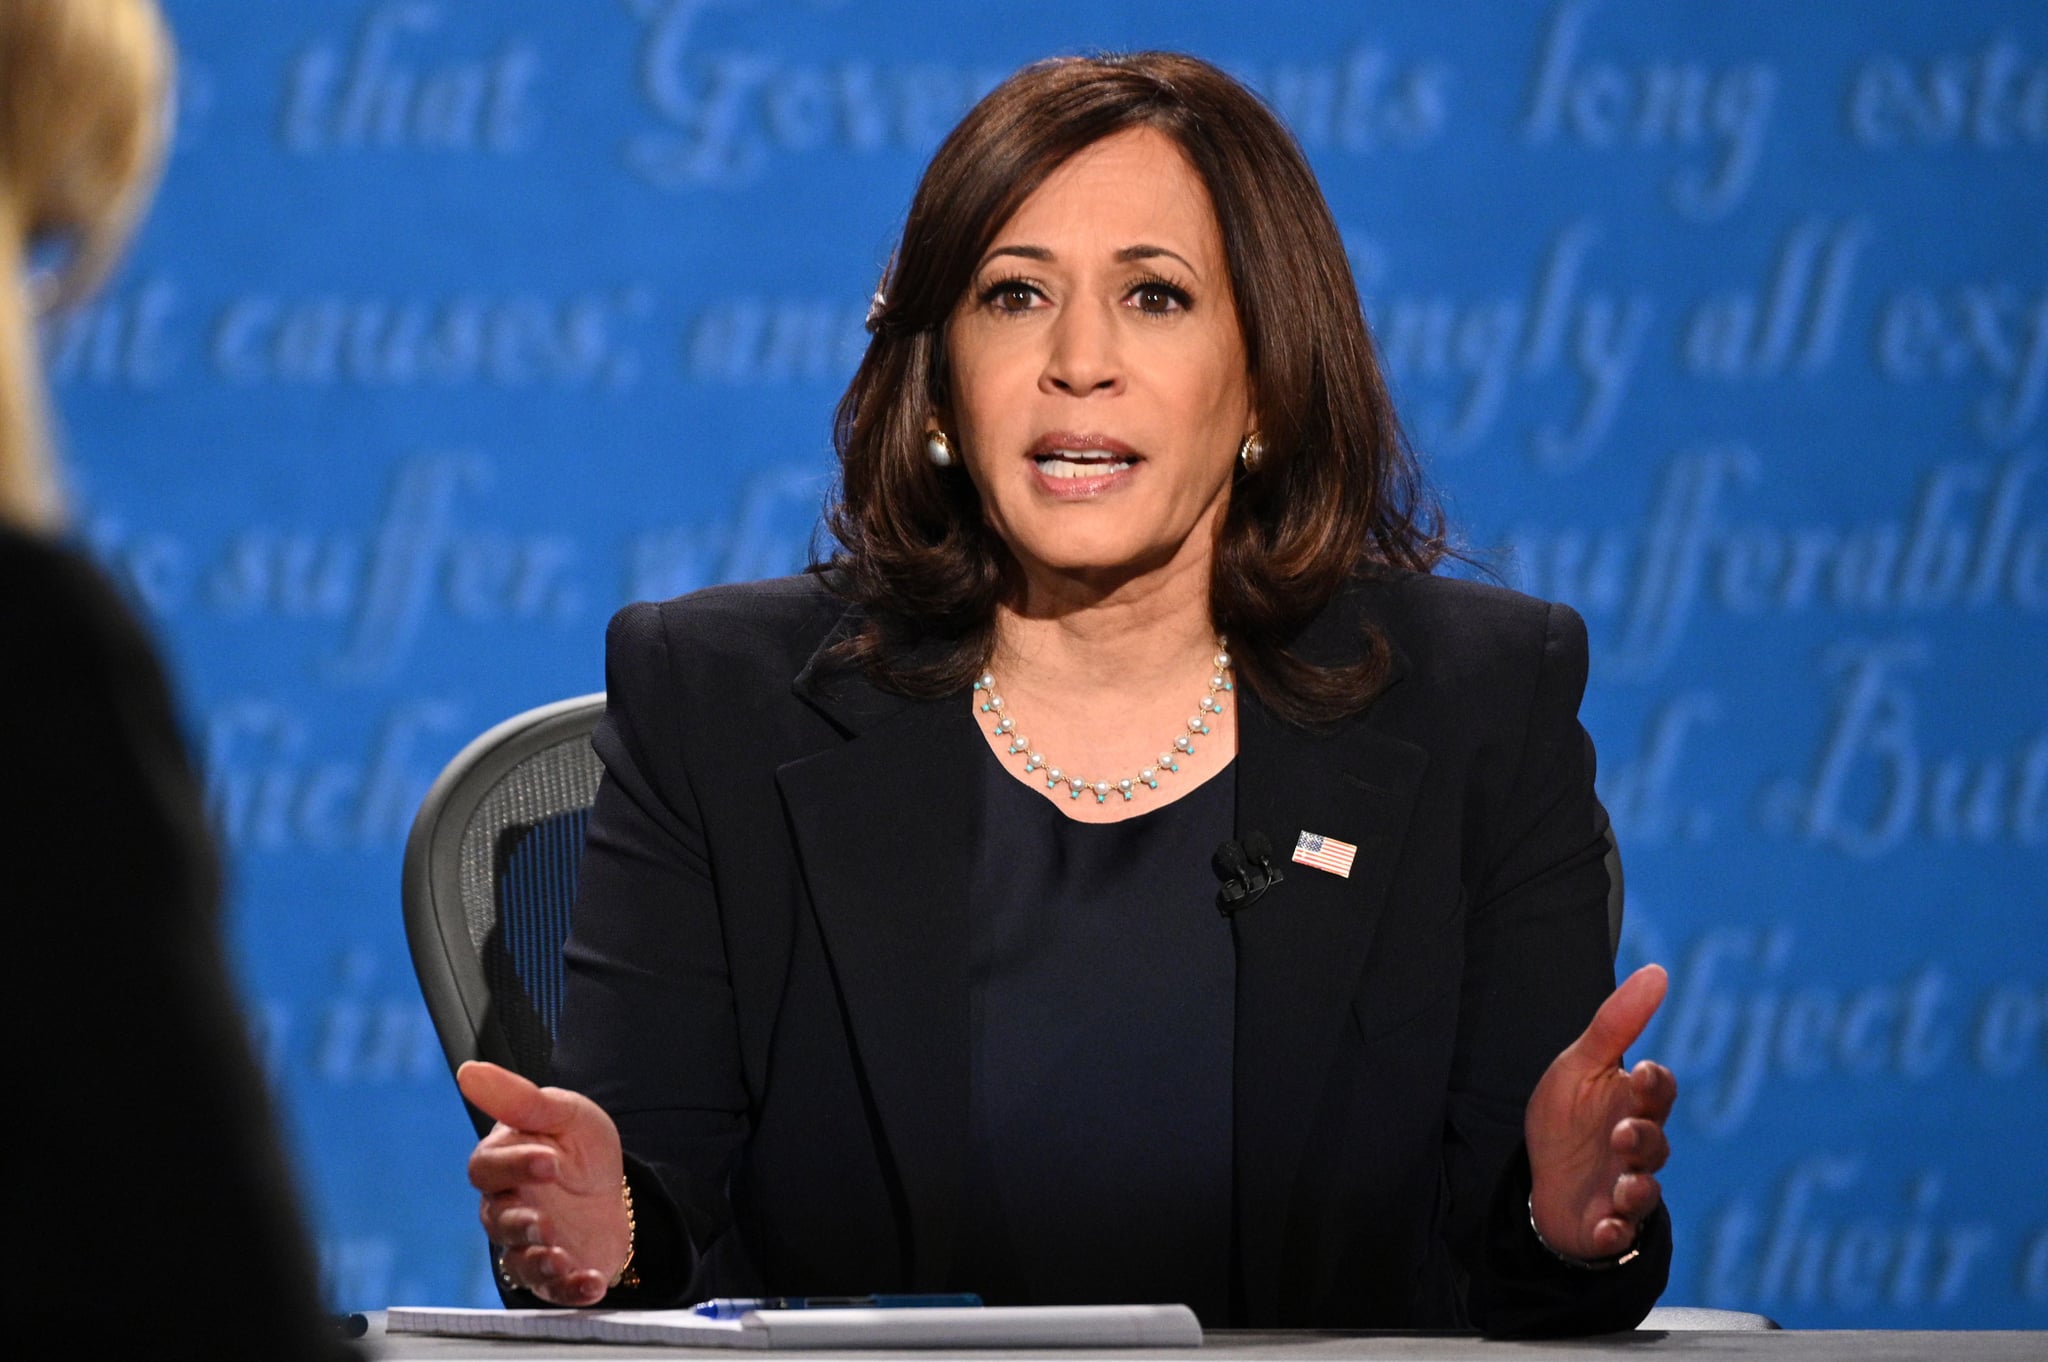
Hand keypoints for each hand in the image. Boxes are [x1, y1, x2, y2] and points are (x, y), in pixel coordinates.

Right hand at [460, 1060, 630, 1306]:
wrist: (618, 1190)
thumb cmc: (579, 1147)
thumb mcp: (563, 1113)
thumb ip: (519, 1099)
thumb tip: (468, 1071)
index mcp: (503, 1163)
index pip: (487, 1167)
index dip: (514, 1165)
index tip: (548, 1161)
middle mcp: (507, 1207)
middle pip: (495, 1220)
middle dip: (519, 1222)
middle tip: (543, 1222)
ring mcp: (528, 1244)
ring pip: (517, 1260)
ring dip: (538, 1262)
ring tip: (561, 1256)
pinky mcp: (554, 1273)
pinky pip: (553, 1289)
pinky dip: (570, 1289)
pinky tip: (590, 1282)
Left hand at [1524, 964, 1676, 1261]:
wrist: (1542, 1180)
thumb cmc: (1569, 1116)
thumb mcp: (1581, 1064)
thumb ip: (1617, 1022)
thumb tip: (1658, 971)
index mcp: (1631, 1103)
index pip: (1660, 1090)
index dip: (1656, 1083)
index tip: (1644, 1072)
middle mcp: (1636, 1146)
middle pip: (1656, 1142)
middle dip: (1643, 1138)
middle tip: (1622, 1134)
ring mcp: (1625, 1186)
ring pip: (1645, 1190)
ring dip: (1637, 1188)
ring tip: (1621, 1185)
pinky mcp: (1608, 1224)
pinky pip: (1622, 1233)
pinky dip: (1616, 1232)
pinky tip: (1605, 1227)